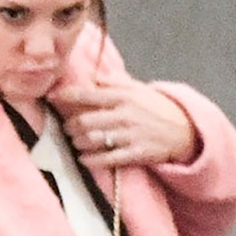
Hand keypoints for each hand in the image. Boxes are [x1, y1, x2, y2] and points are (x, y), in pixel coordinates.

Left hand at [52, 76, 196, 168]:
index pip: (87, 94)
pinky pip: (108, 158)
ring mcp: (130, 135)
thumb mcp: (137, 89)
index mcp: (122, 96)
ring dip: (79, 142)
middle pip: (86, 120)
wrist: (184, 130)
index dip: (66, 96)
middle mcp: (124, 114)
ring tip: (75, 142)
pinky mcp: (136, 154)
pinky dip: (91, 160)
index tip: (51, 97)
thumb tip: (93, 76)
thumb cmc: (157, 108)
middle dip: (71, 126)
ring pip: (93, 140)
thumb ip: (114, 83)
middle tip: (67, 128)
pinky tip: (84, 159)